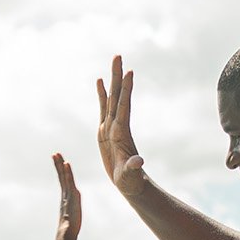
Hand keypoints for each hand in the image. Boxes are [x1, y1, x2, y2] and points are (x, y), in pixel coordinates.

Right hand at [52, 152, 80, 237]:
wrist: (67, 232)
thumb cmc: (69, 228)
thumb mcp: (72, 219)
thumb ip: (72, 216)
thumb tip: (70, 221)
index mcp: (66, 197)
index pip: (63, 181)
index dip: (60, 171)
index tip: (58, 162)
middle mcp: (65, 194)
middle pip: (61, 176)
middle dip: (58, 164)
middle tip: (54, 154)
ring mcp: (68, 194)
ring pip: (64, 176)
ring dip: (61, 164)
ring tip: (57, 154)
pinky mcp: (72, 195)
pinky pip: (69, 181)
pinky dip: (68, 172)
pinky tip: (67, 163)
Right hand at [96, 54, 148, 197]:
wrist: (130, 184)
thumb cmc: (131, 181)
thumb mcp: (131, 175)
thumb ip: (133, 167)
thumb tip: (139, 162)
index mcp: (121, 133)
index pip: (124, 107)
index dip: (126, 90)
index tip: (130, 72)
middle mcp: (118, 126)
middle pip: (117, 96)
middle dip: (118, 76)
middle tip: (119, 55)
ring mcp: (112, 127)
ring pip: (111, 98)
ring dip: (112, 79)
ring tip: (114, 60)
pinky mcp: (105, 131)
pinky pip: (103, 108)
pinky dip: (101, 94)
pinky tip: (100, 81)